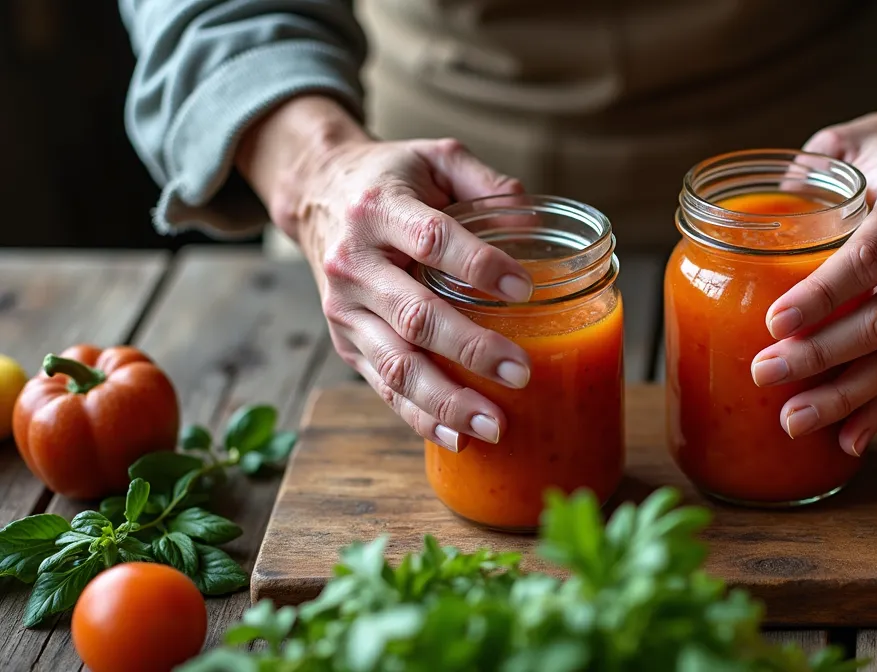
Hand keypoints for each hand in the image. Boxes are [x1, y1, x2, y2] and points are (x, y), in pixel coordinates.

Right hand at [236, 96, 532, 450]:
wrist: (317, 192)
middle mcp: (355, 263)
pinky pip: (383, 385)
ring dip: (446, 400)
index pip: (431, 240)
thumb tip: (534, 222)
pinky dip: (419, 416)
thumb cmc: (393, 177)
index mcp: (380, 209)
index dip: (478, 266)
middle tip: (520, 373)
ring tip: (494, 425)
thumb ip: (488, 182)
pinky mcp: (346, 342)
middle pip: (415, 315)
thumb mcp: (437, 157)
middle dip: (470, 349)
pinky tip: (457, 438)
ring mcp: (346, 309)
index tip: (523, 290)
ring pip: (395, 363)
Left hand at [750, 30, 876, 456]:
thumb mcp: (839, 144)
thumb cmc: (875, 153)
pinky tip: (845, 440)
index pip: (868, 255)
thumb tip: (733, 219)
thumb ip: (796, 177)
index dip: (822, 294)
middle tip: (764, 373)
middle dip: (819, 355)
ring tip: (792, 420)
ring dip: (844, 397)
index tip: (776, 321)